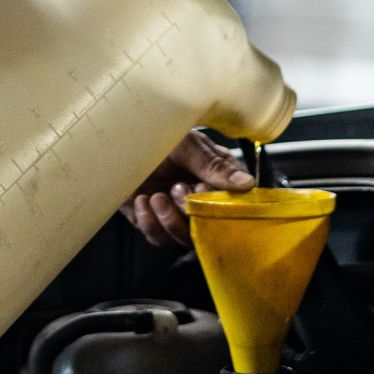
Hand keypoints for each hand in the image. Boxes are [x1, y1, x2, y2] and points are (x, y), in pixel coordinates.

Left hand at [121, 128, 253, 249]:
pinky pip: (157, 237)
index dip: (216, 204)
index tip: (200, 187)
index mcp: (215, 182)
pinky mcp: (152, 221)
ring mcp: (175, 213)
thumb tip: (248, 184)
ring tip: (157, 196)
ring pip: (181, 237)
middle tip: (176, 188)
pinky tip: (142, 200)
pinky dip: (149, 223)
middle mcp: (198, 201)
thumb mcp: (191, 146)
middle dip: (189, 212)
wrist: (125, 137)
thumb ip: (216, 167)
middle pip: (206, 228)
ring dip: (169, 220)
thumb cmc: (162, 136)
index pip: (230, 206)